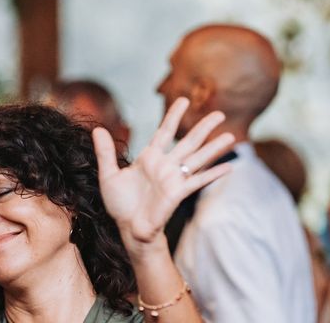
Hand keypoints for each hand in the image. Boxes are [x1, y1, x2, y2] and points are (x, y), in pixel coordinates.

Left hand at [93, 97, 233, 249]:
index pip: (165, 131)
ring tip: (232, 136)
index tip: (183, 100)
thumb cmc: (120, 204)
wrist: (128, 228)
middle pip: (188, 141)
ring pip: (198, 158)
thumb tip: (97, 129)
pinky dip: (214, 174)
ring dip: (215, 148)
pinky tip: (229, 167)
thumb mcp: (108, 175)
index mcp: (149, 157)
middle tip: (220, 114)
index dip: (174, 116)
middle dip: (203, 127)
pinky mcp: (178, 193)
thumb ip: (105, 152)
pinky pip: (199, 180)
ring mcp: (174, 178)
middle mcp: (165, 165)